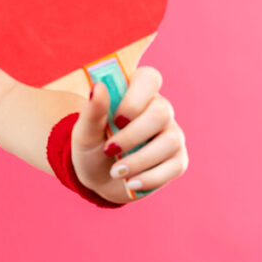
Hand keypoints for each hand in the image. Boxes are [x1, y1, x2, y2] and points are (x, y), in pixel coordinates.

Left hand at [70, 66, 188, 203]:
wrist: (98, 179)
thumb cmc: (92, 147)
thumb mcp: (85, 131)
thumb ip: (92, 110)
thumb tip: (98, 87)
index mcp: (135, 94)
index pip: (149, 78)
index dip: (136, 97)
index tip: (117, 119)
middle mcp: (159, 110)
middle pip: (161, 111)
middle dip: (133, 135)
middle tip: (109, 150)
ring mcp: (171, 134)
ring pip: (170, 141)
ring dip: (139, 160)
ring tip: (116, 172)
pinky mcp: (177, 160)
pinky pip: (174, 166)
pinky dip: (150, 177)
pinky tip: (130, 183)